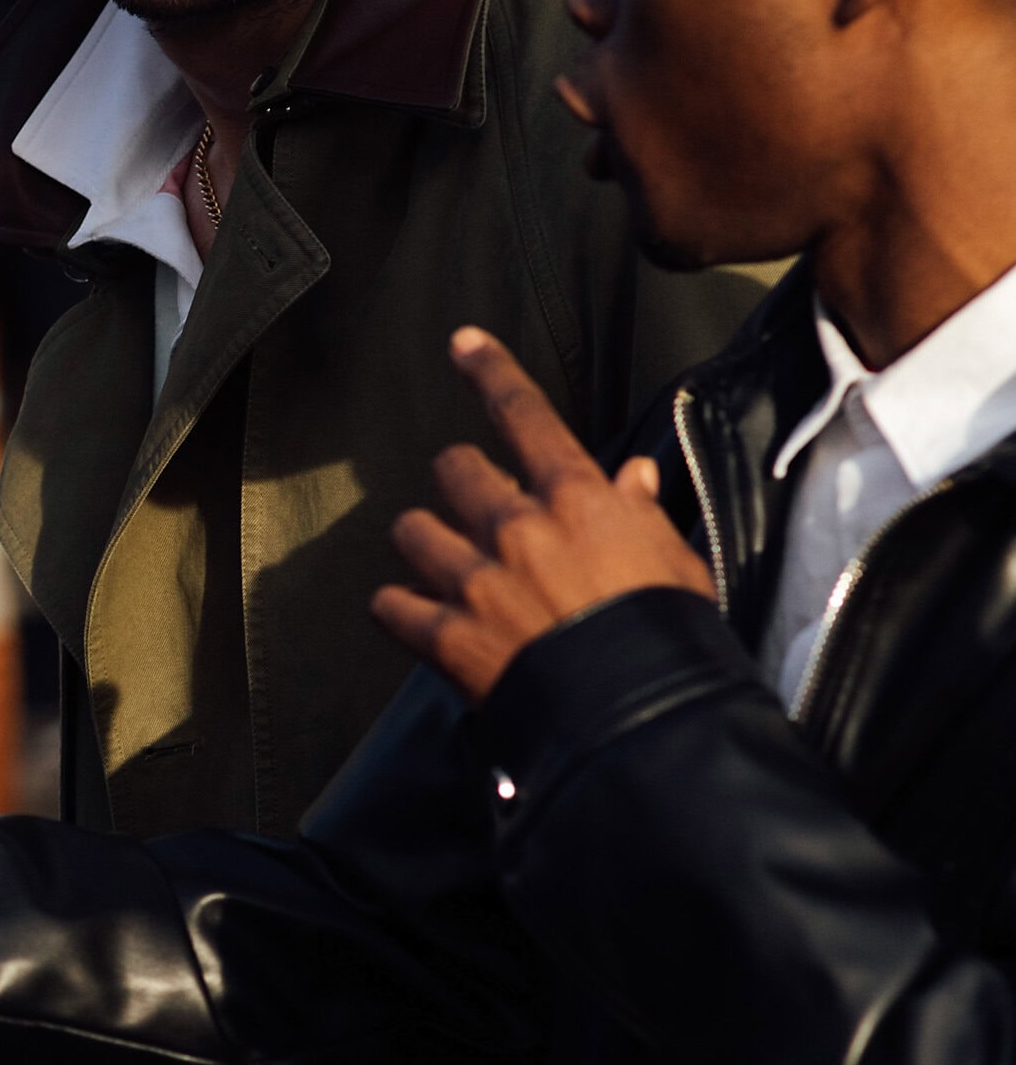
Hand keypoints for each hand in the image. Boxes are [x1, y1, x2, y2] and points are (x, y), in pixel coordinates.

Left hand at [372, 328, 715, 700]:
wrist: (643, 720)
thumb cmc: (670, 641)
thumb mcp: (676, 564)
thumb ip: (643, 516)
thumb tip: (633, 479)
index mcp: (578, 501)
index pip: (526, 415)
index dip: (491, 372)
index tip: (464, 344)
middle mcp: (517, 529)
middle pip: (455, 469)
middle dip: (461, 482)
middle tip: (476, 507)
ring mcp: (476, 582)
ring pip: (412, 530)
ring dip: (424, 542)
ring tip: (441, 562)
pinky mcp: (446, 639)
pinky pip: (389, 603)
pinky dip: (397, 608)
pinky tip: (413, 614)